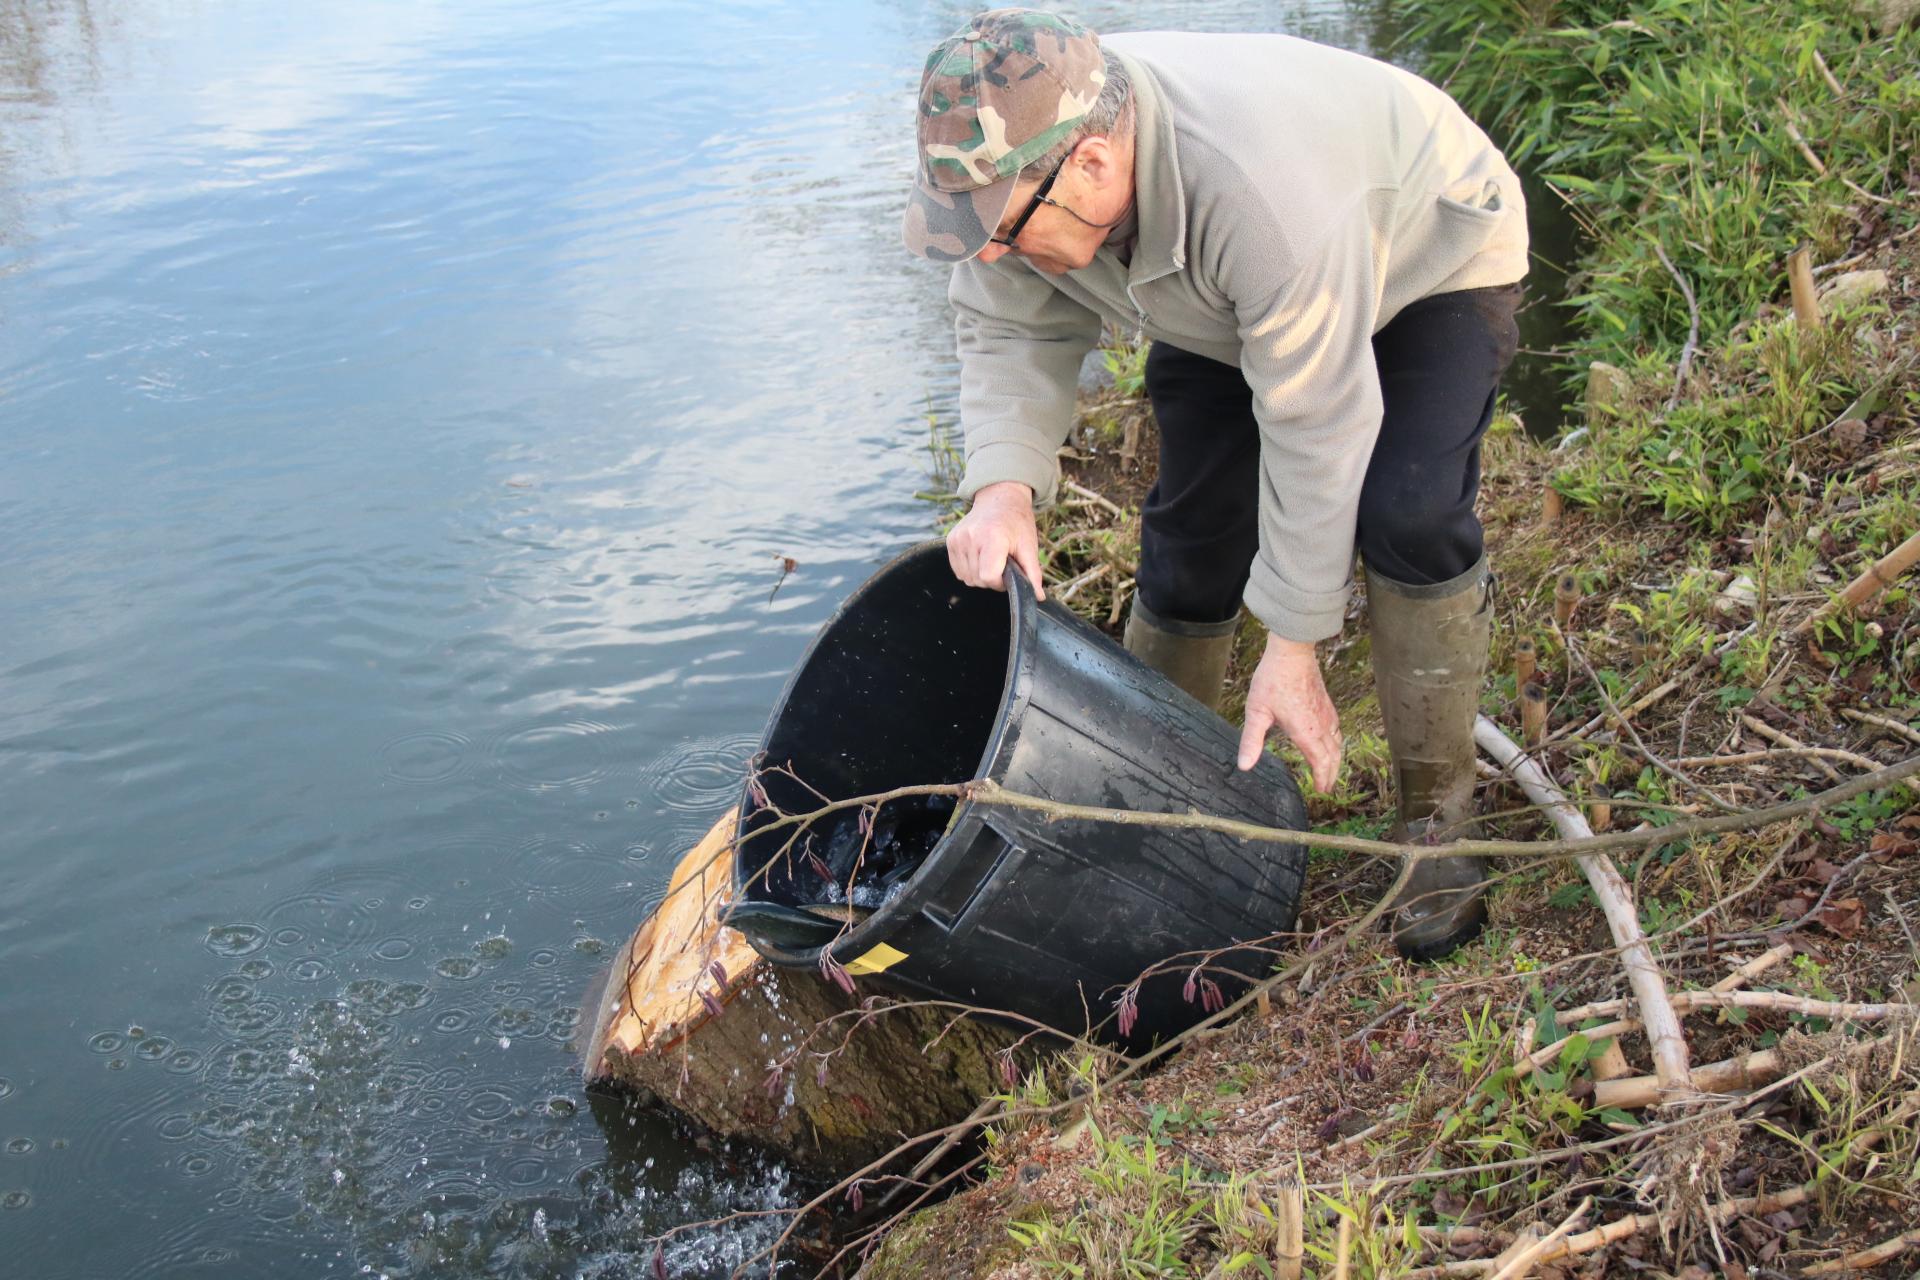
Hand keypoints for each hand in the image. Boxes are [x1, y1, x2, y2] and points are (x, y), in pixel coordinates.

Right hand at [945, 481, 1045, 600]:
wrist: (1000, 499)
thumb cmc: (1016, 522)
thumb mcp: (1029, 545)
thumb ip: (1032, 573)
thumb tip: (1038, 597)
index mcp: (992, 537)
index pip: (988, 577)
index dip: (1000, 582)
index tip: (1008, 572)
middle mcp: (971, 537)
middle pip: (978, 580)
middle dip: (991, 579)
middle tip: (1002, 563)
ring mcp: (958, 539)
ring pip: (967, 578)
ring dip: (980, 575)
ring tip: (991, 558)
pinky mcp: (950, 540)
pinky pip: (958, 570)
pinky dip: (970, 570)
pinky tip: (980, 557)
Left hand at [1237, 634, 1341, 791]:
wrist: (1292, 653)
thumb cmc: (1272, 680)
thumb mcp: (1256, 712)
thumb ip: (1251, 741)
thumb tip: (1245, 766)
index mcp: (1306, 731)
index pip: (1321, 762)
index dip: (1323, 779)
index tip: (1322, 791)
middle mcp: (1321, 725)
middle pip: (1333, 756)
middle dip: (1331, 774)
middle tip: (1327, 788)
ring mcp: (1326, 713)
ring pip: (1338, 743)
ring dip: (1336, 760)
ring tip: (1330, 770)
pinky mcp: (1326, 704)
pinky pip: (1337, 730)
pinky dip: (1336, 743)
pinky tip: (1330, 742)